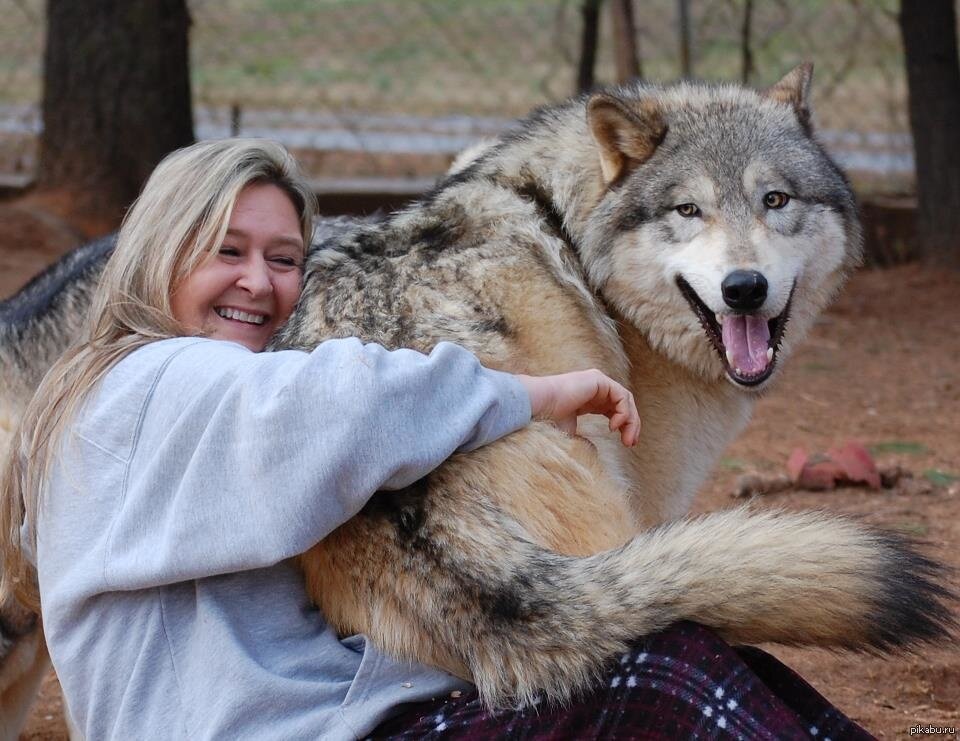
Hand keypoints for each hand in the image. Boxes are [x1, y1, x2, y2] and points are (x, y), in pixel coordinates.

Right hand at [516, 369, 639, 446]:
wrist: (538, 406)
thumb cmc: (547, 420)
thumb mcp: (569, 432)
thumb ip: (583, 439)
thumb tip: (594, 450)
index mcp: (589, 398)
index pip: (614, 409)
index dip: (624, 425)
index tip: (627, 443)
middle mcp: (595, 388)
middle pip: (623, 404)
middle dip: (631, 425)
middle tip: (631, 443)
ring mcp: (597, 382)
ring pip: (626, 400)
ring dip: (631, 421)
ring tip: (626, 440)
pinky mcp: (598, 379)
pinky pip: (621, 396)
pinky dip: (623, 412)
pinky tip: (613, 427)